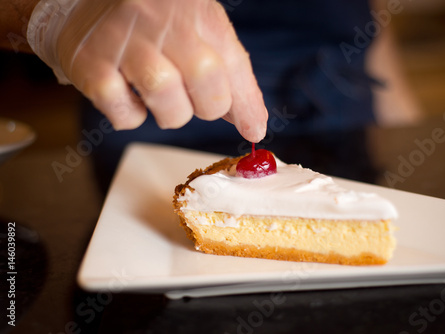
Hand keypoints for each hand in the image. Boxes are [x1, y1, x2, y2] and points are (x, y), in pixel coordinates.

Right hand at [28, 0, 267, 141]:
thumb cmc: (152, 21)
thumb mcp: (196, 29)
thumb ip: (225, 71)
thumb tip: (251, 122)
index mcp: (194, 8)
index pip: (232, 62)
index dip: (246, 102)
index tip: (254, 129)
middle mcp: (160, 18)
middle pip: (206, 79)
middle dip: (208, 105)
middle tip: (194, 100)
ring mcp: (123, 40)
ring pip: (168, 100)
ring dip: (171, 112)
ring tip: (158, 92)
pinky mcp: (89, 64)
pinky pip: (126, 115)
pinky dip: (131, 115)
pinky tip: (127, 93)